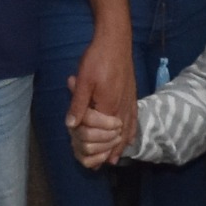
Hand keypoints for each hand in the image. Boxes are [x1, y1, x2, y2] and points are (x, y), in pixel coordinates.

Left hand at [67, 35, 135, 164]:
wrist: (116, 40)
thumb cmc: (98, 58)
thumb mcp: (83, 80)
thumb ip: (78, 104)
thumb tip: (71, 126)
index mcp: (108, 107)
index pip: (101, 135)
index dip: (94, 149)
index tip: (87, 161)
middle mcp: (122, 108)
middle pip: (116, 138)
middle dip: (107, 153)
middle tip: (98, 165)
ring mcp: (129, 103)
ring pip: (127, 132)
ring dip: (120, 147)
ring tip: (113, 159)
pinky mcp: (133, 96)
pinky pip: (134, 121)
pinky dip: (131, 133)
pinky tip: (129, 139)